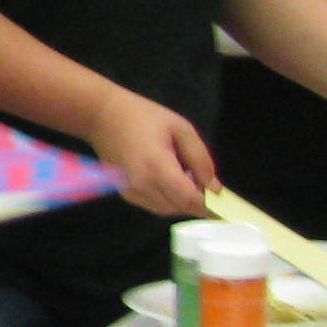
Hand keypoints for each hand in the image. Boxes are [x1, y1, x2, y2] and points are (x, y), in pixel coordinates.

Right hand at [85, 91, 215, 216]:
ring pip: (167, 209)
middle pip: (179, 207)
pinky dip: (168, 198)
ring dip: (182, 200)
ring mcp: (131, 192)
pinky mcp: (126, 194)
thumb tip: (214, 187)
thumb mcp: (181, 129)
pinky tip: (168, 179)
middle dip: (196, 201)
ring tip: (185, 176)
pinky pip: (155, 205)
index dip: (209, 205)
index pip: (188, 199)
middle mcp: (142, 185)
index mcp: (157, 167)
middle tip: (203, 181)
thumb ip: (200, 159)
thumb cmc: (143, 116)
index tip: (224, 204)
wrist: (102, 116)